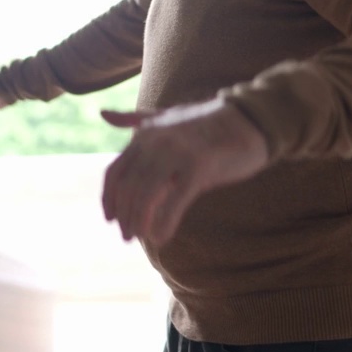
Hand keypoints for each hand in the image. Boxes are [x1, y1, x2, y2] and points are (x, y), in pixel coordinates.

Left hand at [100, 98, 268, 244]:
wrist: (249, 119)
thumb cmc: (206, 123)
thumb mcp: (164, 117)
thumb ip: (134, 121)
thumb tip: (102, 114)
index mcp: (144, 134)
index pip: (114, 172)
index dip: (108, 198)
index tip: (110, 219)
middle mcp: (155, 142)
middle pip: (127, 188)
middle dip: (124, 216)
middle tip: (128, 236)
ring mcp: (176, 153)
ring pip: (145, 196)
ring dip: (139, 222)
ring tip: (144, 237)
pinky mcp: (199, 166)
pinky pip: (173, 202)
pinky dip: (164, 223)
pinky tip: (162, 237)